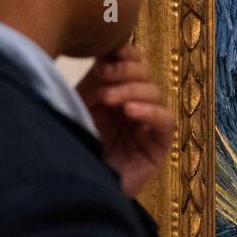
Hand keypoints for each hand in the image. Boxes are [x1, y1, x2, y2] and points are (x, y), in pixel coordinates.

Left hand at [76, 44, 173, 196]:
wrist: (70, 187)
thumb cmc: (72, 146)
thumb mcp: (79, 105)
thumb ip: (94, 80)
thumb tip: (103, 48)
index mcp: (116, 92)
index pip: (134, 62)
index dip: (125, 53)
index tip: (107, 52)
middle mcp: (135, 105)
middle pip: (146, 74)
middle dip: (125, 70)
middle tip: (101, 76)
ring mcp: (148, 126)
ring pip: (155, 94)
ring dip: (131, 91)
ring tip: (107, 99)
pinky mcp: (159, 147)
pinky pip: (165, 121)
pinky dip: (150, 112)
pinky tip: (130, 112)